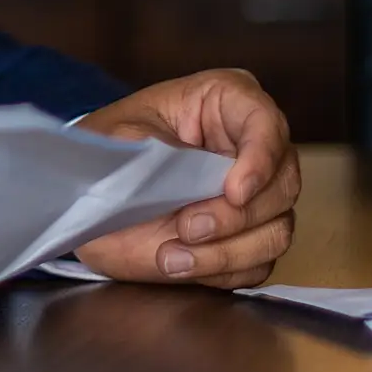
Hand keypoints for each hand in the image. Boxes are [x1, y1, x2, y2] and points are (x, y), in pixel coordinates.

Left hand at [72, 68, 300, 289]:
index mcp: (226, 102)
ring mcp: (254, 197)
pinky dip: (221, 270)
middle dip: (236, 215)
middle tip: (187, 226)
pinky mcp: (246, 240)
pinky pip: (258, 264)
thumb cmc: (107, 152)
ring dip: (227, 250)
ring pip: (277, 230)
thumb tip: (195, 180)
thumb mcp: (121, 138)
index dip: (260, 158)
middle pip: (283, 183)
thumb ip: (162, 154)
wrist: (87, 199)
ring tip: (172, 255)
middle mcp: (251, 148)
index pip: (267, 123)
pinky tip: (180, 264)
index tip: (234, 191)